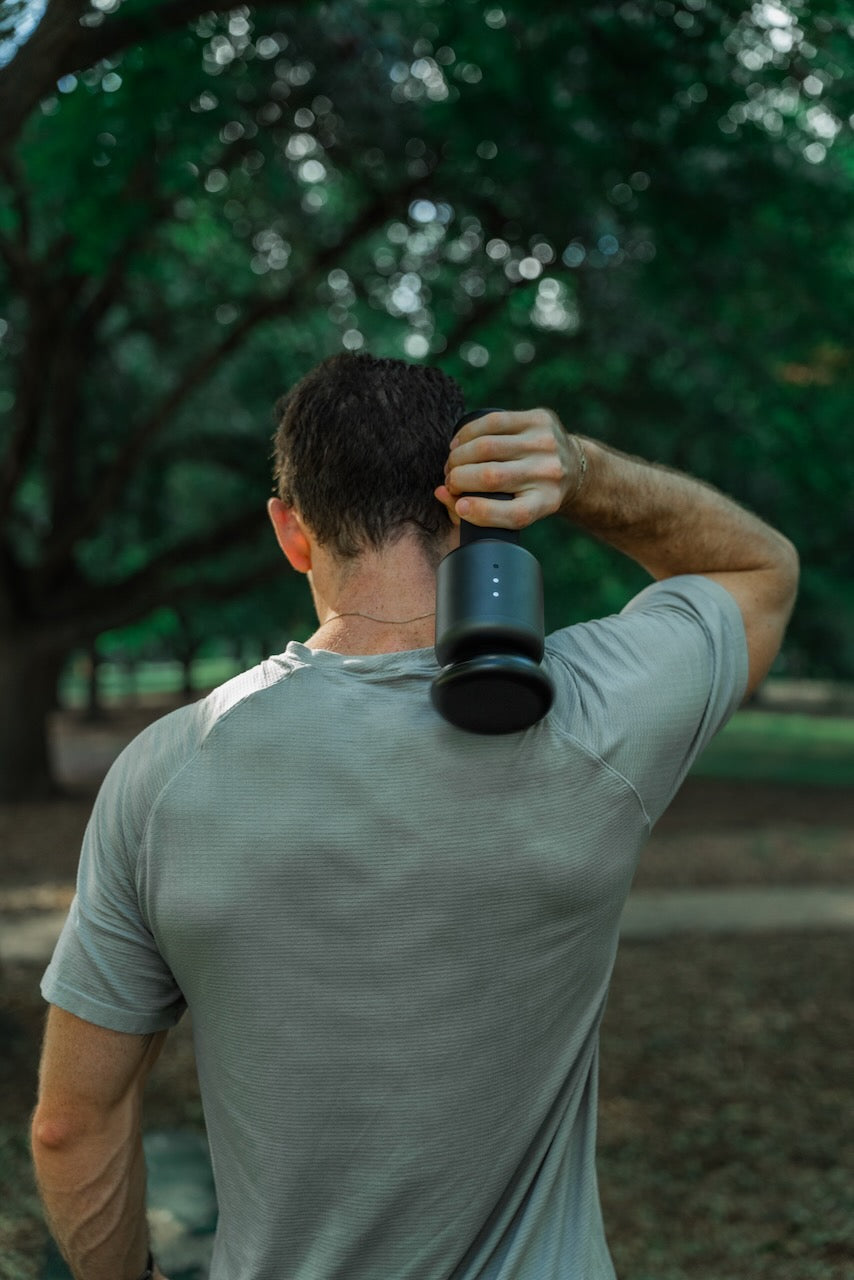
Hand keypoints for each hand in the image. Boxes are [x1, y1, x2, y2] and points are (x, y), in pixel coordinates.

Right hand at [434, 408, 579, 529]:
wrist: (574, 468)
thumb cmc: (532, 494)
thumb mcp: (516, 510)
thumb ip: (478, 510)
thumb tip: (440, 493)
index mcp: (547, 502)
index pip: (513, 513)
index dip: (479, 512)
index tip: (459, 507)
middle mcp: (549, 472)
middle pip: (491, 477)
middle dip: (458, 479)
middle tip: (451, 482)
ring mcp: (546, 442)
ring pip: (486, 447)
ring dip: (458, 457)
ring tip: (452, 464)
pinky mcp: (540, 419)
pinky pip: (492, 421)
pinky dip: (467, 433)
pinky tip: (458, 443)